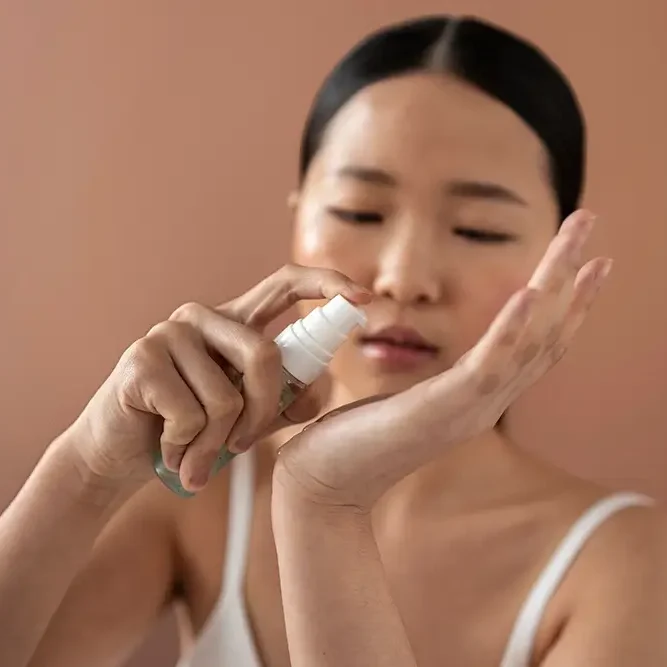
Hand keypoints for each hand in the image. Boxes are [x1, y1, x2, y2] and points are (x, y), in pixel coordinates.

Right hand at [63, 265, 370, 493]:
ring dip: (215, 442)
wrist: (122, 455)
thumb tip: (324, 388)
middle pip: (265, 354)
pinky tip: (167, 448)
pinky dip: (186, 448)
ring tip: (193, 452)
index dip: (329, 285)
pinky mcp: (141, 358)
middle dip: (264, 412)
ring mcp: (170, 332)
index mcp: (234, 322)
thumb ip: (285, 401)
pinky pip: (191, 415)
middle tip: (241, 446)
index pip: (287, 284)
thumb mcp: (247, 416)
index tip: (367, 299)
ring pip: (226, 396)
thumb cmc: (190, 430)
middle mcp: (203, 316)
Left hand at [274, 210, 610, 510]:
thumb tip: (429, 358)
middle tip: (589, 220)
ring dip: (557, 288)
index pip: (532, 345)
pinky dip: (510, 329)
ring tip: (583, 243)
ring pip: (528, 342)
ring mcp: (467, 409)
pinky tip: (530, 293)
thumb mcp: (403, 403)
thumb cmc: (355, 441)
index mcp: (474, 398)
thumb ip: (431, 383)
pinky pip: (486, 365)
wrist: (323, 485)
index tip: (583, 261)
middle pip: (543, 334)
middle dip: (571, 276)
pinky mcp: (440, 411)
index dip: (564, 302)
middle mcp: (483, 403)